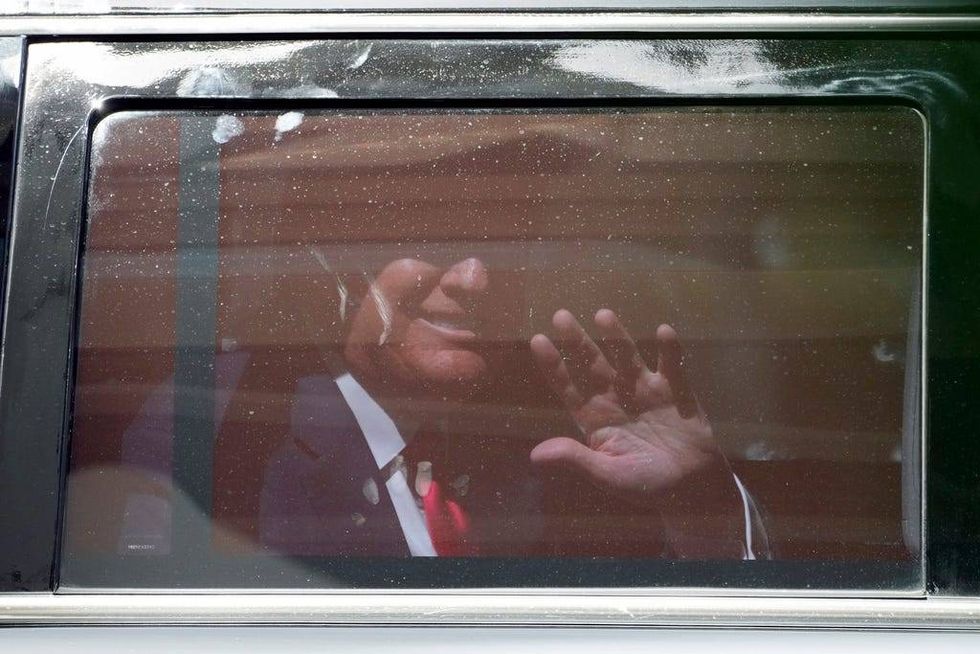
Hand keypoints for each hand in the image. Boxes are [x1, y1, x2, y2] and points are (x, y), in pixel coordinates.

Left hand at [529, 309, 743, 551]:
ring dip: (617, 337)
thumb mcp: (608, 476)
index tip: (537, 341)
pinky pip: (672, 366)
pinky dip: (669, 350)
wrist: (693, 488)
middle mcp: (617, 398)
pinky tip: (664, 331)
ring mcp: (646, 391)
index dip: (553, 366)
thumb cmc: (645, 485)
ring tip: (603, 315)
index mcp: (595, 418)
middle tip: (561, 316)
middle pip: (593, 365)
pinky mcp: (677, 391)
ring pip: (627, 358)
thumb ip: (577, 460)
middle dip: (577, 342)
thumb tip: (535, 455)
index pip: (568, 387)